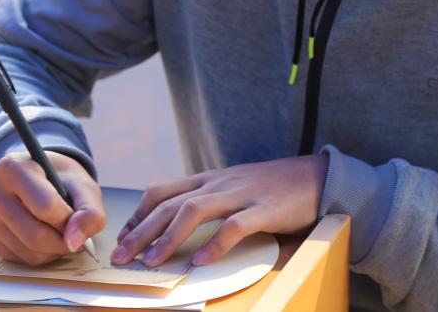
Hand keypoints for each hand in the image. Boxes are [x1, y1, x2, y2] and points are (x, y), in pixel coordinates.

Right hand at [0, 151, 106, 265]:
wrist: (40, 178)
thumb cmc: (62, 180)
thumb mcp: (83, 187)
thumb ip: (89, 212)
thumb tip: (75, 243)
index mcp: (14, 167)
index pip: (45, 206)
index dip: (68, 218)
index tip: (77, 215)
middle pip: (35, 235)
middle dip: (62, 241)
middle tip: (73, 232)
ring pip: (28, 252)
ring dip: (53, 250)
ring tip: (59, 232)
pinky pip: (18, 259)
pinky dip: (39, 255)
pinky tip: (43, 236)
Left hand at [111, 155, 328, 267]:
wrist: (316, 176)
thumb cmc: (273, 187)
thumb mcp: (234, 186)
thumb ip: (209, 199)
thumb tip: (176, 225)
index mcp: (210, 179)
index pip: (163, 191)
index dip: (139, 214)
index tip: (123, 236)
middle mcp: (220, 183)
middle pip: (170, 203)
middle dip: (141, 231)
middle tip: (122, 256)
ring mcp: (241, 193)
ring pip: (194, 211)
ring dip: (168, 237)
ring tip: (152, 261)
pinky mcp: (265, 209)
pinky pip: (235, 226)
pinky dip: (215, 244)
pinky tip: (201, 261)